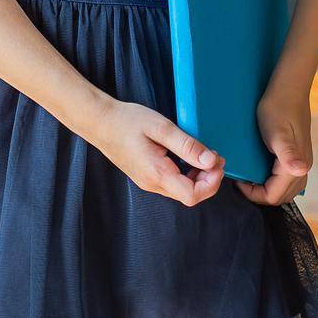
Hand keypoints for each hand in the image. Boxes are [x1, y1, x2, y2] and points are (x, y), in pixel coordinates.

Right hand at [90, 99, 225, 206]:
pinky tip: (187, 156)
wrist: (100, 122)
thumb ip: (187, 145)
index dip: (212, 182)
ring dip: (198, 177)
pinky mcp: (146, 178)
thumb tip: (211, 161)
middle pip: (190, 196)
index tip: (217, 161)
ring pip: (182, 191)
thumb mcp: (161, 128)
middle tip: (214, 155)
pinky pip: (173, 184)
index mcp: (157, 173)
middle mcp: (152, 184)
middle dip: (208, 179)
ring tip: (203, 153)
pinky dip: (186, 174)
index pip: (193, 195)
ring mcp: (148, 183)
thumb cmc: (127, 121)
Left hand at [233, 88, 312, 206]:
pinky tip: (261, 169)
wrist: (289, 88)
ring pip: (285, 189)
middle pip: (280, 197)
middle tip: (242, 180)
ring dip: (267, 188)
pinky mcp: (298, 155)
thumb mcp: (277, 131)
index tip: (238, 181)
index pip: (274, 196)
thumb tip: (301, 170)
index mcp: (296, 166)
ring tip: (250, 177)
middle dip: (260, 194)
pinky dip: (273, 181)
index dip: (253, 194)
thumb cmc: (278, 107)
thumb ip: (288, 153)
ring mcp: (302, 161)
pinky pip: (286, 178)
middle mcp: (302, 168)